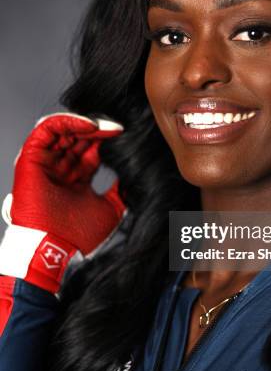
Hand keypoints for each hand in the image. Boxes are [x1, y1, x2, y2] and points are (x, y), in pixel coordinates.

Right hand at [0, 113, 125, 292]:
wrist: (55, 248)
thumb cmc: (79, 235)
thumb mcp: (111, 209)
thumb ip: (121, 190)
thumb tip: (137, 175)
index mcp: (77, 178)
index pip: (92, 149)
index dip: (108, 139)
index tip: (126, 135)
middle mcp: (61, 168)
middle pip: (80, 137)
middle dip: (99, 130)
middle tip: (118, 128)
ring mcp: (46, 162)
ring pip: (64, 130)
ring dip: (86, 124)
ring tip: (104, 127)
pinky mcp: (32, 158)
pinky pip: (47, 129)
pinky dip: (68, 122)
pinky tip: (89, 125)